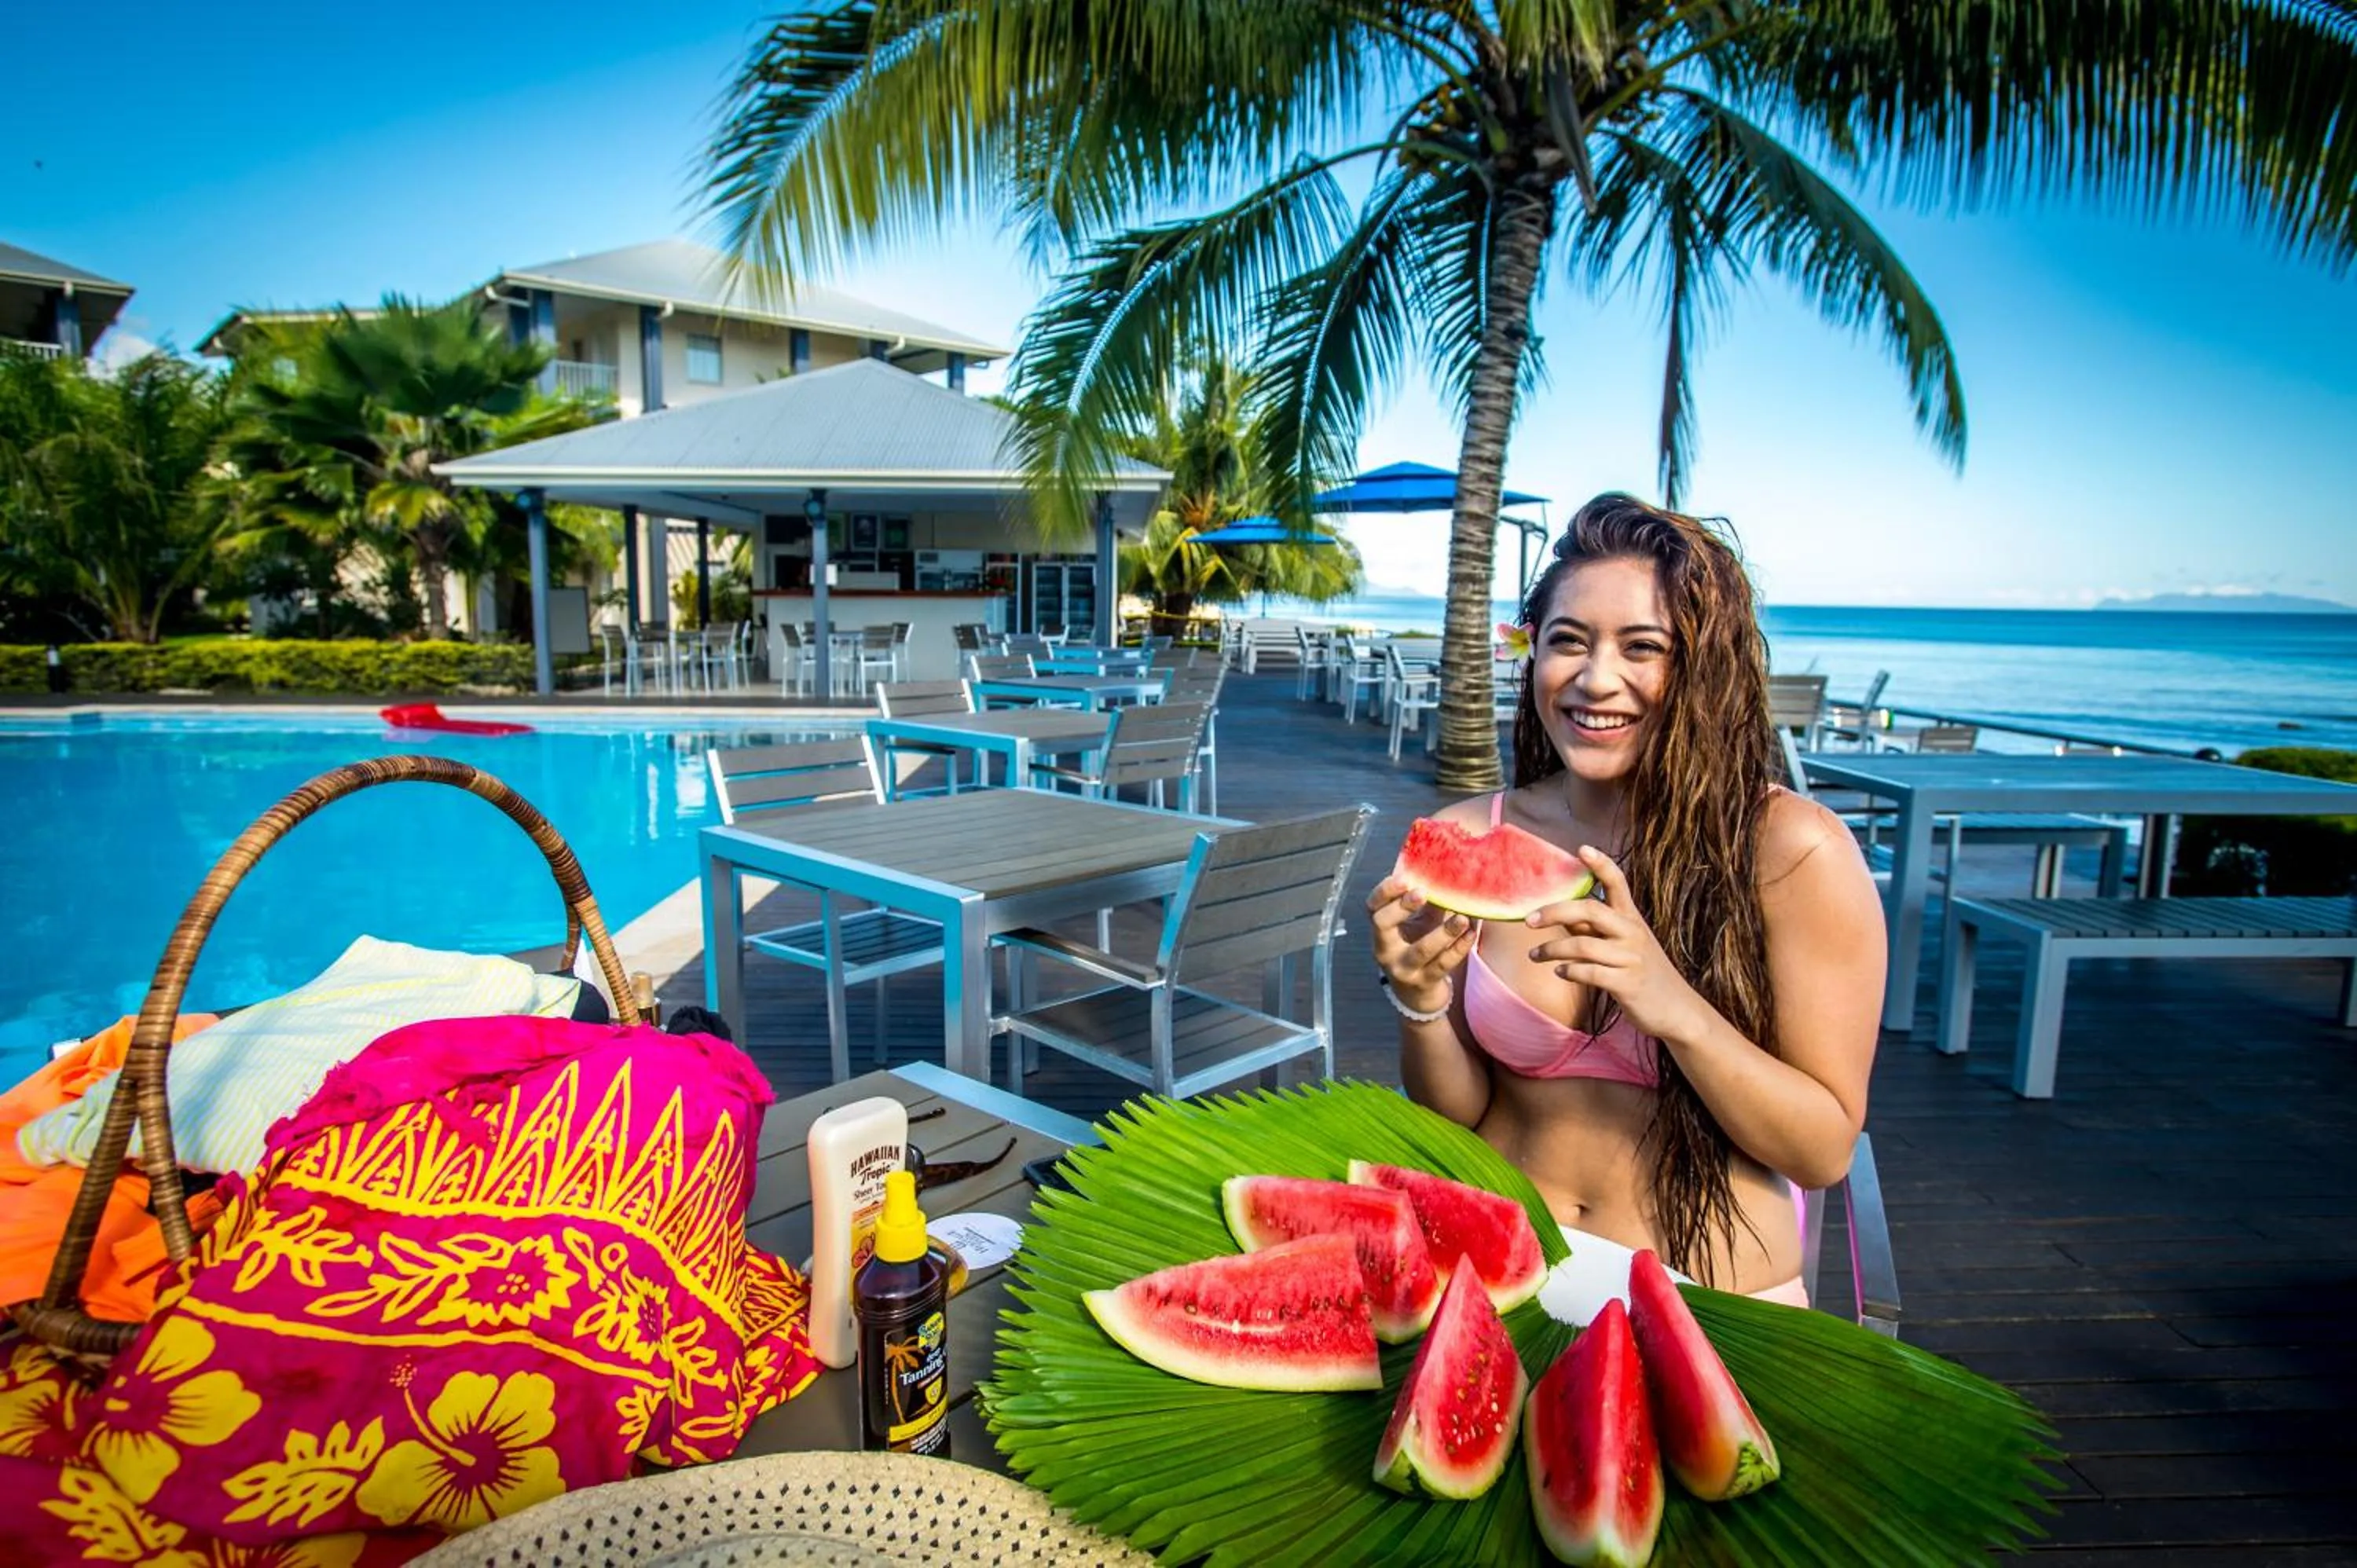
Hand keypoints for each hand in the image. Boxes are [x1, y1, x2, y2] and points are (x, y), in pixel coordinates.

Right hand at [1366, 875, 1475, 1015]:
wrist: (1417, 995)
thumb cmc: (1417, 947)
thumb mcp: (1418, 923)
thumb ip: (1428, 902)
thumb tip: (1448, 871)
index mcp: (1382, 929)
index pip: (1373, 906)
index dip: (1385, 891)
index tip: (1404, 879)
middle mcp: (1386, 949)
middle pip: (1382, 924)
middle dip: (1401, 907)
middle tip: (1424, 893)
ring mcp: (1403, 968)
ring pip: (1420, 950)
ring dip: (1443, 933)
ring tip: (1462, 918)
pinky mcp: (1424, 982)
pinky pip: (1442, 965)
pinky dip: (1459, 949)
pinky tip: (1471, 935)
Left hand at [1523, 847, 1708, 1042]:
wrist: (1677, 1009)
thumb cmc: (1643, 972)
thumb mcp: (1624, 945)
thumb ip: (1594, 929)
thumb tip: (1561, 916)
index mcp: (1632, 918)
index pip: (1618, 883)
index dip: (1601, 864)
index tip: (1582, 848)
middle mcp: (1633, 933)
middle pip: (1590, 910)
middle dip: (1555, 912)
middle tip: (1529, 920)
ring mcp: (1631, 958)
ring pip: (1583, 945)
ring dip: (1552, 950)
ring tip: (1535, 955)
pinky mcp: (1627, 984)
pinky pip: (1590, 973)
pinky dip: (1569, 971)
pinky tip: (1560, 972)